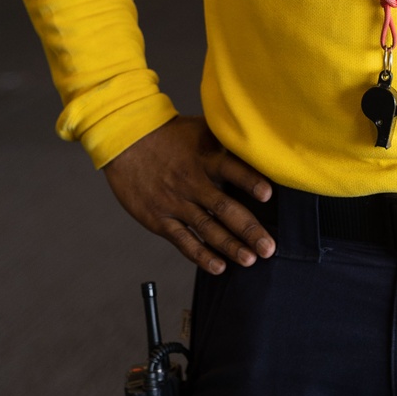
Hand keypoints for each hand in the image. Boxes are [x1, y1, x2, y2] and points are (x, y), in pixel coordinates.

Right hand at [103, 115, 274, 274]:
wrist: (127, 141)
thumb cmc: (170, 134)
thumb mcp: (201, 129)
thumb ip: (228, 140)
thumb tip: (260, 142)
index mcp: (204, 157)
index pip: (231, 169)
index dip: (249, 181)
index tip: (268, 194)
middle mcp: (192, 182)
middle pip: (224, 208)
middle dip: (248, 229)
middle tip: (268, 247)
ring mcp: (176, 202)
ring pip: (207, 228)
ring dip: (230, 246)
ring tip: (250, 259)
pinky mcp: (160, 218)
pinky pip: (183, 240)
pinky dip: (201, 255)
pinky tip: (218, 266)